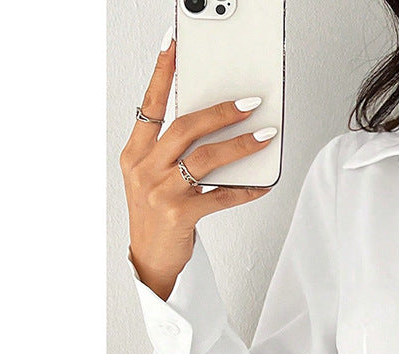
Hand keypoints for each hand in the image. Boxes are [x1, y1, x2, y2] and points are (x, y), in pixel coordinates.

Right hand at [118, 25, 274, 299]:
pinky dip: (246, 190)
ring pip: (206, 158)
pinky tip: (263, 184)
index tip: (175, 47)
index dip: (162, 74)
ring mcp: (161, 193)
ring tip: (264, 135)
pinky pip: (221, 196)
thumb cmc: (156, 216)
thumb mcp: (152, 178)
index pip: (149, 105)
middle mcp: (144, 169)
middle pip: (184, 128)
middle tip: (248, 102)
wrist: (151, 261)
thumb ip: (172, 152)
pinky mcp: (181, 216)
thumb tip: (214, 126)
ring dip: (240, 145)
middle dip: (220, 111)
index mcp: (135, 154)